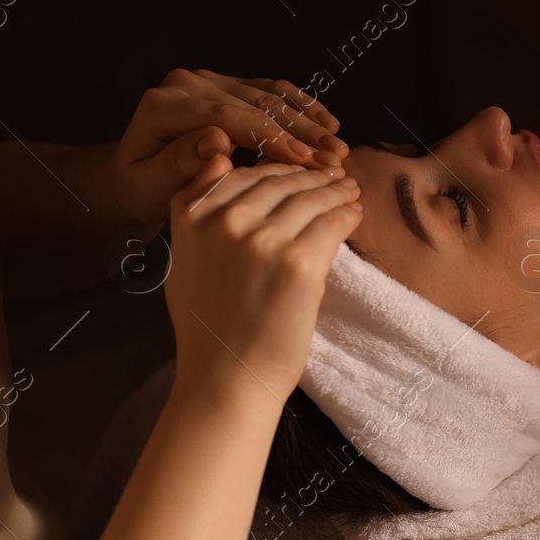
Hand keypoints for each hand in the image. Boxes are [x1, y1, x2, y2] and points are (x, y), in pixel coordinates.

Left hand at [111, 69, 349, 224]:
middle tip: (335, 159)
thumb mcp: (150, 185)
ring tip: (338, 146)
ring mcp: (211, 81)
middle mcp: (189, 84)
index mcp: (165, 106)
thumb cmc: (142, 187)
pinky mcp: (229, 86)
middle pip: (254, 104)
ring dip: (308, 121)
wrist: (134, 172)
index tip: (306, 162)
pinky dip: (301, 106)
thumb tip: (216, 141)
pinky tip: (328, 122)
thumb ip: (179, 163)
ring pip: (268, 95)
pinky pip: (271, 91)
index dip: (272, 138)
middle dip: (300, 133)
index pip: (229, 118)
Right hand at [166, 163, 362, 402]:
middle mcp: (224, 221)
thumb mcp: (184, 260)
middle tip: (333, 178)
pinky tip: (355, 213)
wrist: (227, 376)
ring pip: (309, 199)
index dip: (275, 171)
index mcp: (191, 216)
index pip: (240, 173)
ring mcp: (263, 240)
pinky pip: (332, 224)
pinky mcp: (300, 263)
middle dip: (309, 178)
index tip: (296, 174)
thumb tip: (216, 163)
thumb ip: (195, 211)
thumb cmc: (207, 328)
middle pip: (278, 182)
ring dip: (334, 191)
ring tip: (349, 191)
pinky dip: (347, 214)